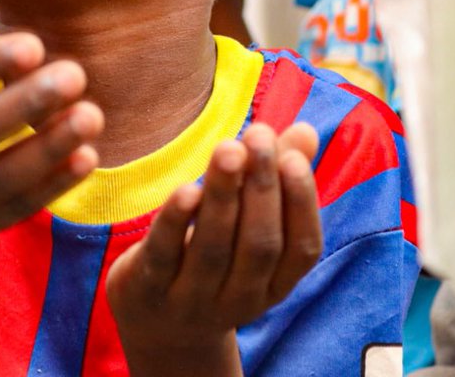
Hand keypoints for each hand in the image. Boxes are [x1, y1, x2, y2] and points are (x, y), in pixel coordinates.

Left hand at [106, 123, 321, 376]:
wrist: (157, 324)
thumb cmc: (215, 260)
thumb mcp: (250, 228)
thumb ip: (276, 179)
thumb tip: (305, 130)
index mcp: (276, 283)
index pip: (301, 248)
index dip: (300, 202)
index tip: (291, 156)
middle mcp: (240, 297)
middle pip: (259, 244)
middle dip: (261, 187)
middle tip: (258, 134)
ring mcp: (193, 299)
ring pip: (213, 247)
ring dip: (223, 194)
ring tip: (228, 148)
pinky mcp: (149, 290)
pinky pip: (164, 254)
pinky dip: (176, 221)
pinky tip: (187, 189)